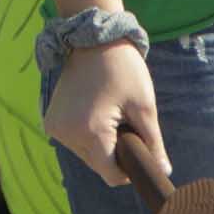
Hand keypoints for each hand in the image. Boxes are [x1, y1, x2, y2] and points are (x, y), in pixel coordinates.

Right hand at [44, 38, 163, 187]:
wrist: (93, 38)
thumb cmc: (123, 68)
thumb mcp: (144, 106)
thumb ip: (153, 144)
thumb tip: (162, 170)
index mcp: (90, 132)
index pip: (112, 175)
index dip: (129, 168)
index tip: (139, 147)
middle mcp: (66, 134)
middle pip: (98, 165)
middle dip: (115, 152)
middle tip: (124, 122)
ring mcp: (55, 127)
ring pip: (87, 155)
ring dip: (101, 144)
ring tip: (109, 113)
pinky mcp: (51, 120)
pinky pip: (74, 141)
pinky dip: (87, 134)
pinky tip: (94, 111)